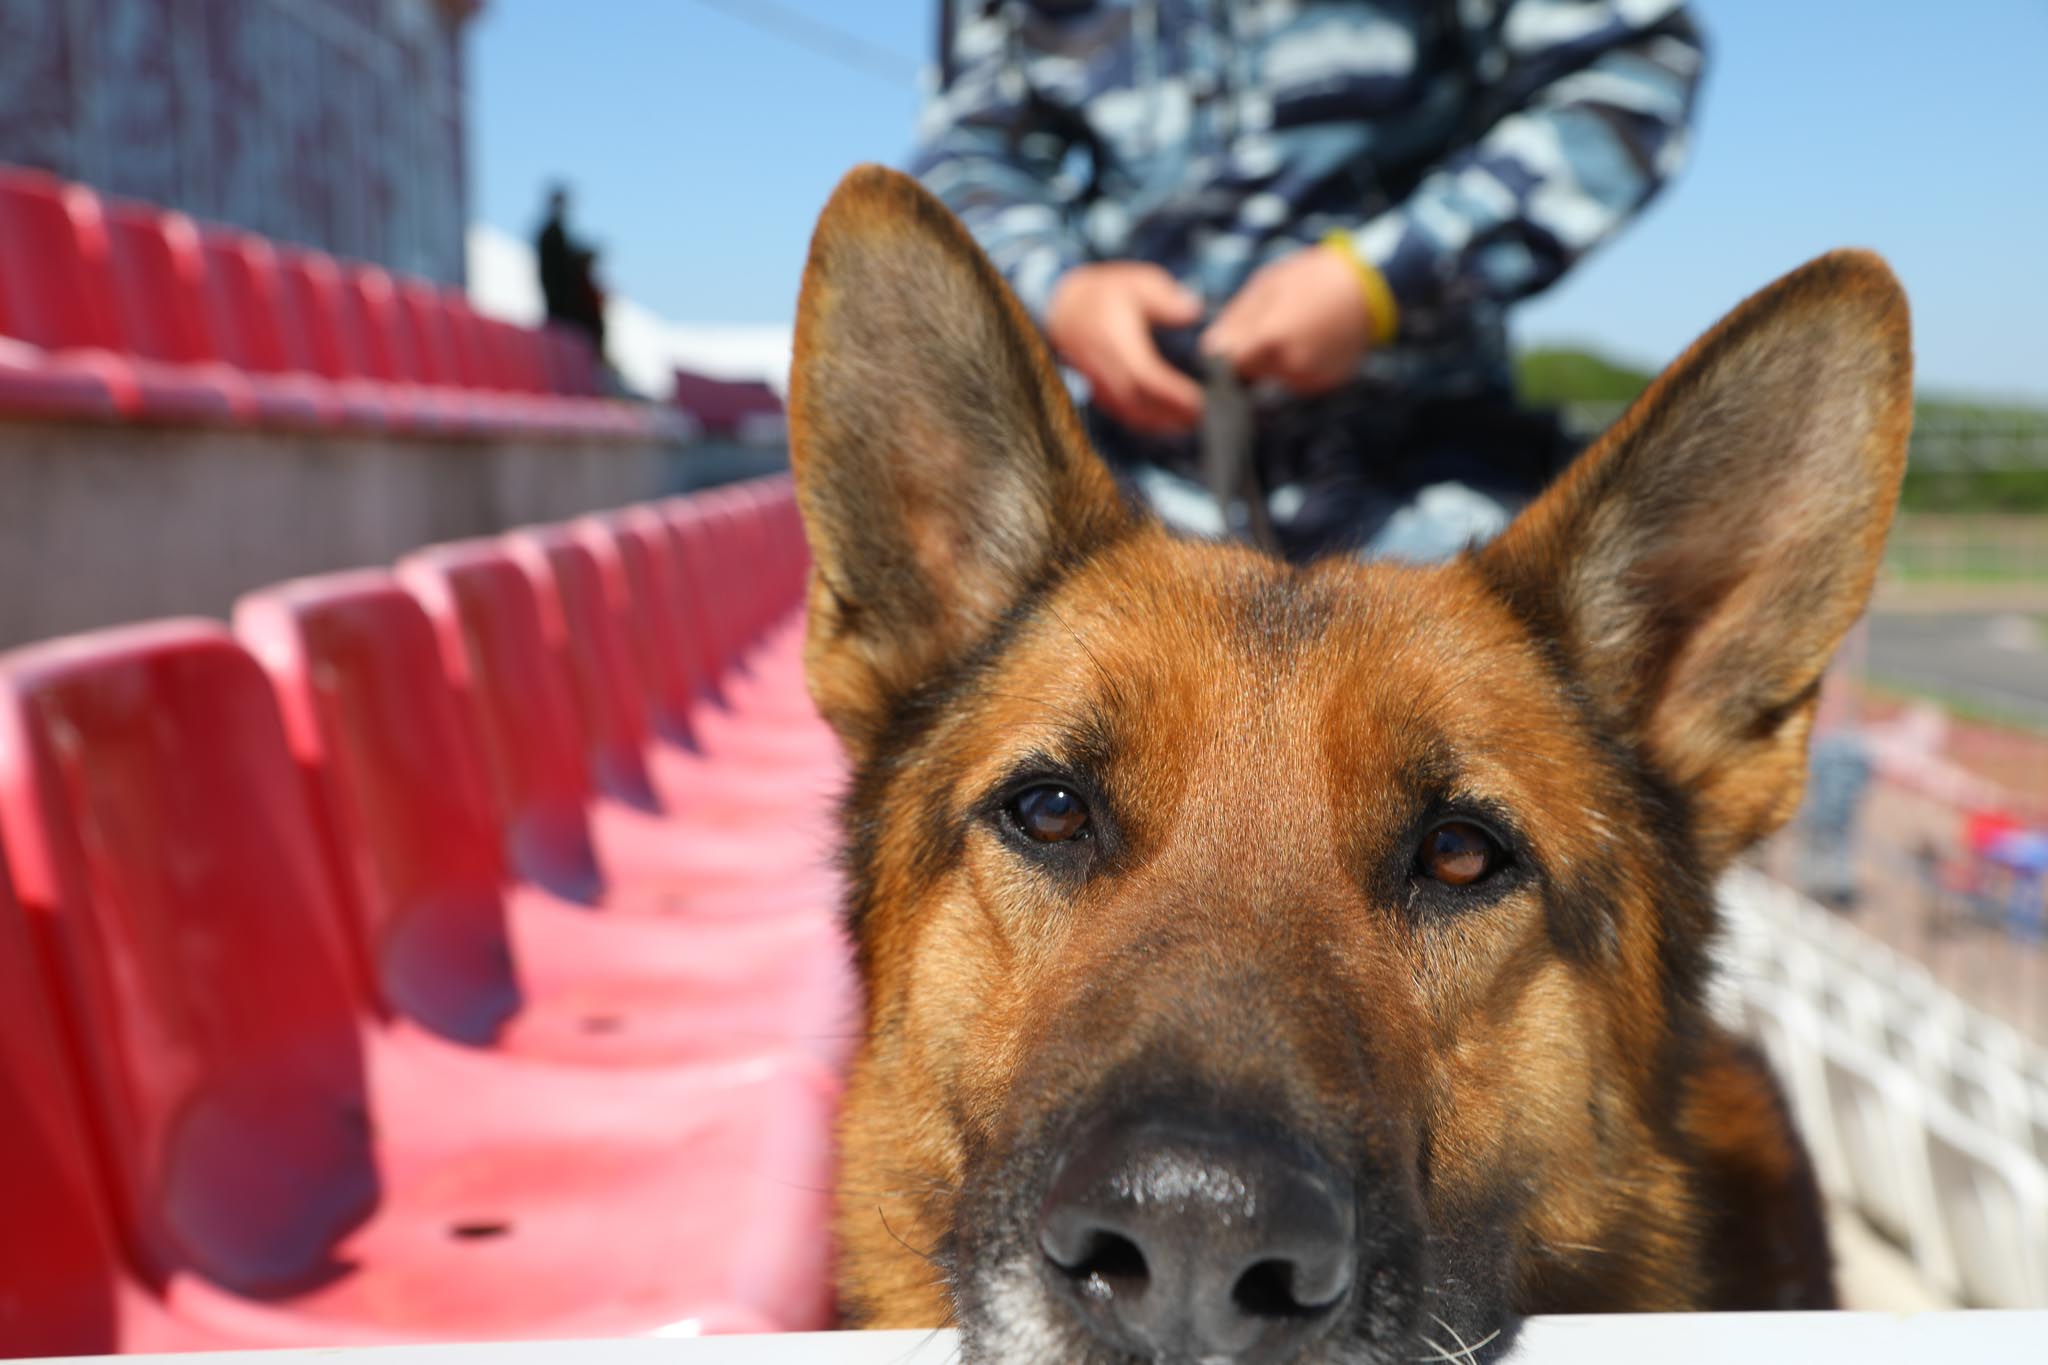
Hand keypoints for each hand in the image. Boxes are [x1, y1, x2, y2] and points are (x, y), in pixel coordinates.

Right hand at [1045, 262, 1204, 434]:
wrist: (1062, 306)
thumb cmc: (1106, 292)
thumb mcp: (1139, 282)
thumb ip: (1167, 299)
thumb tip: (1193, 311)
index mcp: (1115, 340)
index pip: (1145, 376)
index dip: (1172, 394)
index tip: (1199, 401)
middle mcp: (1104, 366)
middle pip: (1139, 403)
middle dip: (1172, 415)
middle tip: (1205, 417)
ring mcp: (1098, 383)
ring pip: (1130, 413)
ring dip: (1160, 423)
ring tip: (1190, 422)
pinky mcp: (1098, 392)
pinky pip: (1122, 414)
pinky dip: (1146, 422)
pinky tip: (1168, 421)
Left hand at [1201, 244, 1376, 394]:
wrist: (1368, 289)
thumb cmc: (1312, 278)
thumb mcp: (1265, 287)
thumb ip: (1234, 322)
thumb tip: (1208, 350)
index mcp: (1270, 338)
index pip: (1226, 364)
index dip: (1225, 352)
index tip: (1232, 339)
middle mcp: (1289, 366)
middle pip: (1249, 374)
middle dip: (1251, 355)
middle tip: (1272, 323)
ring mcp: (1309, 378)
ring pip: (1272, 379)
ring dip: (1273, 362)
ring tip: (1295, 328)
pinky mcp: (1324, 385)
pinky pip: (1295, 381)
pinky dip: (1295, 367)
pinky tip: (1311, 341)